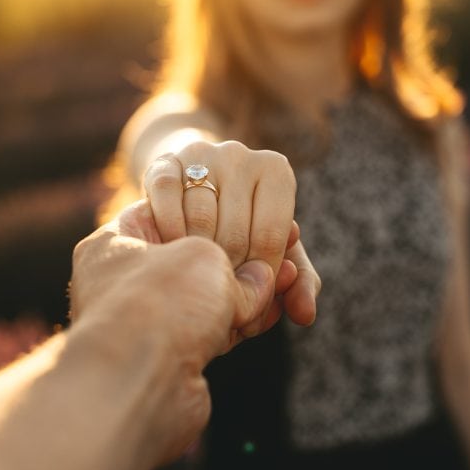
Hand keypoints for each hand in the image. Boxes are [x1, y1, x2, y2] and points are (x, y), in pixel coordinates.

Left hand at [68, 199, 277, 461]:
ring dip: (251, 292)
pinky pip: (215, 330)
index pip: (171, 212)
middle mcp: (125, 281)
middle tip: (284, 252)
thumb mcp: (204, 255)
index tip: (257, 218)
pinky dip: (244, 321)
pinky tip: (276, 310)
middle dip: (244, 258)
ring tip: (289, 279)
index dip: (220, 213)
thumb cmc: (158, 304)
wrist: (140, 385)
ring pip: (209, 298)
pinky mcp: (172, 357)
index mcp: (116, 242)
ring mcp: (148, 321)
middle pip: (195, 260)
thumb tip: (263, 278)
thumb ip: (236, 263)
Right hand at [143, 140, 319, 326]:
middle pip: (236, 232)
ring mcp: (201, 154)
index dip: (260, 275)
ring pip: (200, 218)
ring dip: (197, 256)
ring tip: (197, 275)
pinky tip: (173, 250)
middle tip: (220, 292)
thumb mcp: (275, 251)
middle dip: (229, 272)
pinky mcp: (165, 161)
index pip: (272, 236)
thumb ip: (298, 284)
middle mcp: (241, 155)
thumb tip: (305, 314)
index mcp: (276, 170)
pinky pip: (167, 198)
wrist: (194, 189)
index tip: (248, 293)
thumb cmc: (244, 225)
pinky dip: (171, 231)